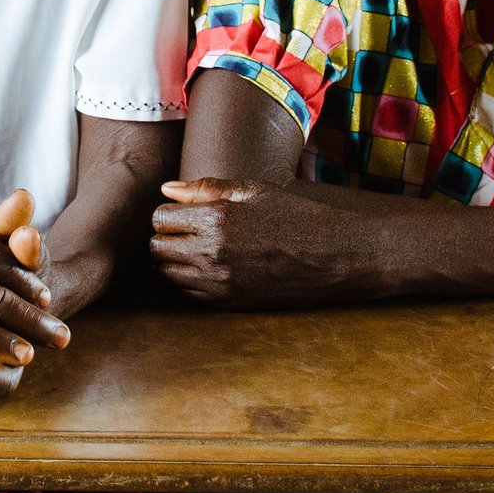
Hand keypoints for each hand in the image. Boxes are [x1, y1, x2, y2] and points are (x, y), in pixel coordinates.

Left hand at [149, 177, 379, 306]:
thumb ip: (206, 189)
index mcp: (216, 220)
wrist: (335, 255)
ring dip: (176, 259)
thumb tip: (166, 189)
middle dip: (167, 235)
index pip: (160, 218)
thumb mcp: (254, 191)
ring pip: (169, 274)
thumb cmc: (296, 215)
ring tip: (201, 246)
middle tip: (189, 227)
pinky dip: (191, 280)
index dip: (169, 211)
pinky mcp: (229, 303)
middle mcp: (212, 255)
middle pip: (157, 248)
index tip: (184, 209)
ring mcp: (220, 284)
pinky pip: (189, 293)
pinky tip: (213, 265)